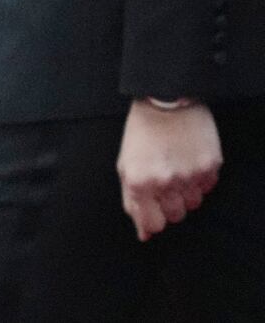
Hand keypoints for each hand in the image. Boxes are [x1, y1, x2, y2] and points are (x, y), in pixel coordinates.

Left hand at [116, 99, 222, 241]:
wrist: (165, 102)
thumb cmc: (141, 134)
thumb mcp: (125, 165)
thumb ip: (132, 201)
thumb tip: (144, 234)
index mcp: (139, 182)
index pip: (153, 224)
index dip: (154, 220)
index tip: (154, 210)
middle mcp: (165, 182)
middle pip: (175, 216)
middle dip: (169, 204)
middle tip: (163, 181)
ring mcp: (189, 175)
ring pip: (193, 204)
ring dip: (185, 192)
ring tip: (176, 168)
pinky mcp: (210, 166)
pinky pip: (207, 187)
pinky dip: (199, 180)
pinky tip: (189, 160)